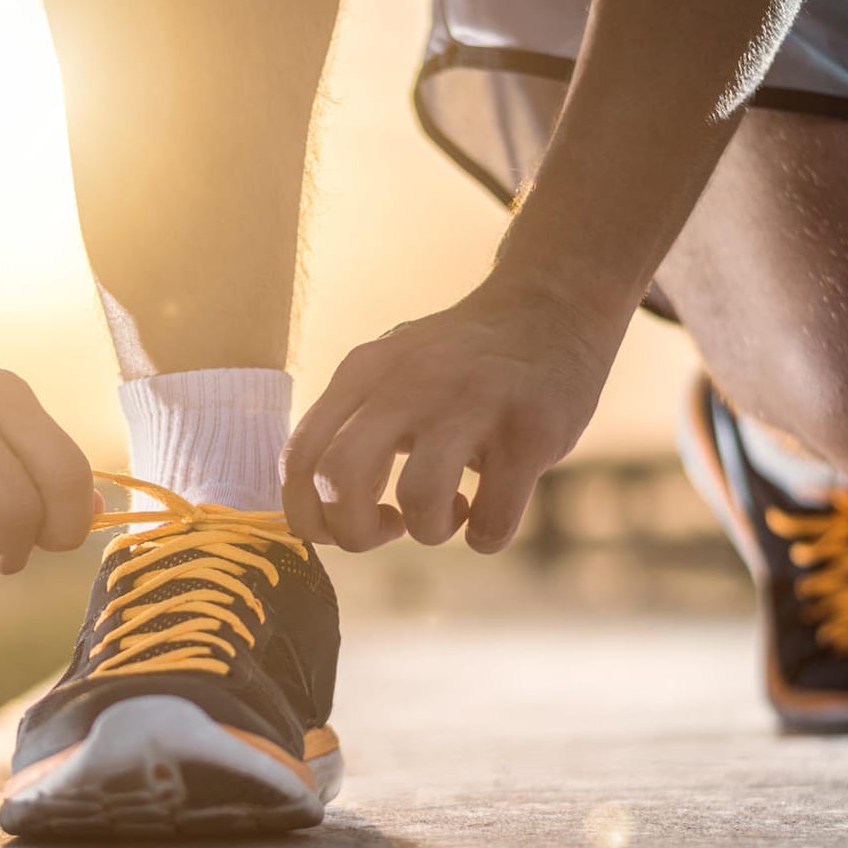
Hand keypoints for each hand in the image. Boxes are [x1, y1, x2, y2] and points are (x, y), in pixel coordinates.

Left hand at [282, 280, 620, 552]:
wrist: (548, 309)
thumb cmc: (459, 364)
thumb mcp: (389, 373)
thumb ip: (349, 427)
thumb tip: (315, 515)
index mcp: (363, 374)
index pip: (299, 458)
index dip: (309, 516)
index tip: (340, 525)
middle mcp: (409, 384)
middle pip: (339, 478)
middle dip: (354, 532)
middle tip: (388, 529)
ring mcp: (472, 405)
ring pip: (418, 499)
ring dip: (429, 531)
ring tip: (449, 512)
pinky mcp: (530, 433)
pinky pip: (493, 518)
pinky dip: (485, 537)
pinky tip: (490, 512)